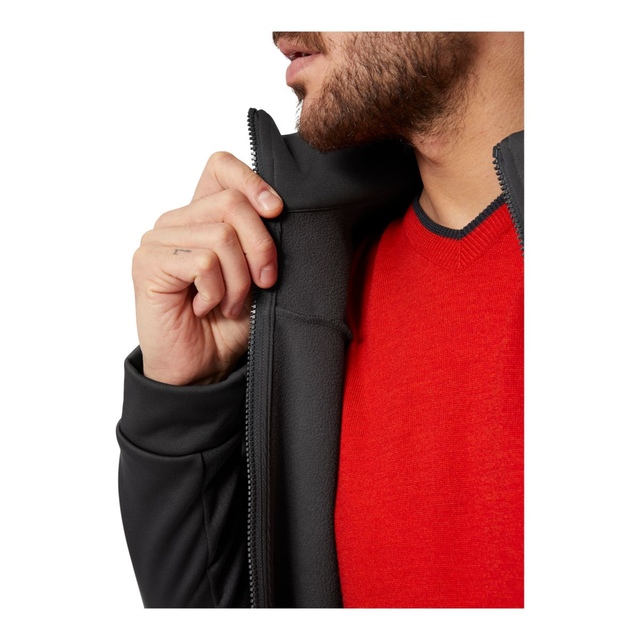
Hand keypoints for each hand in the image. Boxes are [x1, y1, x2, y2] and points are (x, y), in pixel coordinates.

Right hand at [132, 152, 282, 384]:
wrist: (203, 366)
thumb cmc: (229, 322)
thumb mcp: (256, 275)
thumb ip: (259, 239)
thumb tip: (276, 209)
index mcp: (203, 216)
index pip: (220, 166)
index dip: (252, 180)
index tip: (277, 211)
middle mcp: (177, 221)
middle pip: (232, 203)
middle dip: (261, 248)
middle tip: (262, 284)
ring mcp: (158, 240)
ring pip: (221, 236)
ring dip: (238, 281)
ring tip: (229, 304)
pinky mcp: (147, 263)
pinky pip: (202, 262)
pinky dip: (216, 292)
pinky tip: (205, 307)